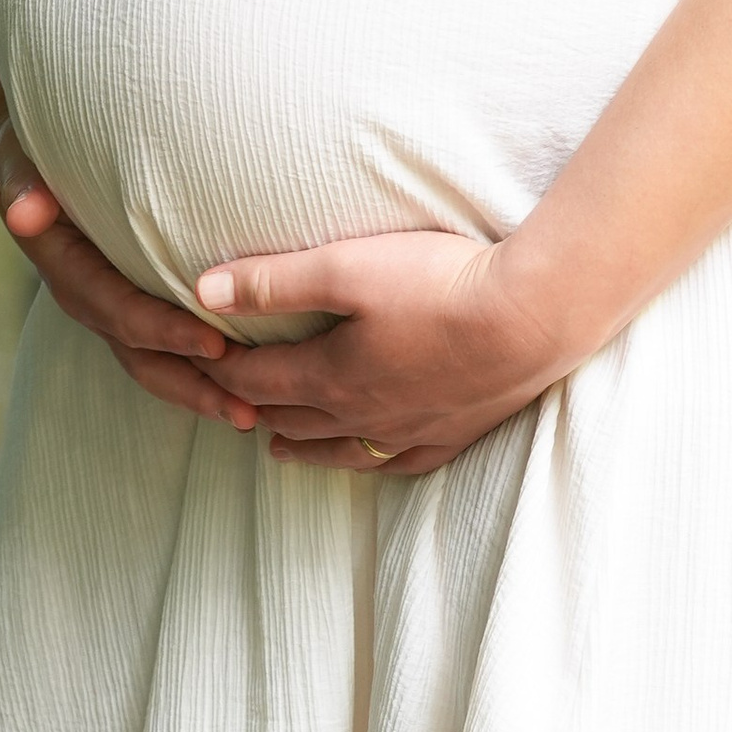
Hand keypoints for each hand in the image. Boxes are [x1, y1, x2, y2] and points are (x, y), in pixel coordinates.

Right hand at [0, 85, 259, 437]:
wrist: (28, 123)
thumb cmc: (31, 127)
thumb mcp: (17, 144)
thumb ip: (19, 174)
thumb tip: (24, 212)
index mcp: (61, 261)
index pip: (115, 308)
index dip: (163, 330)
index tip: (215, 344)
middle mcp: (83, 289)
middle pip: (137, 351)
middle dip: (189, 382)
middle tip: (246, 409)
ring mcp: (106, 296)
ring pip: (150, 357)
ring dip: (198, 388)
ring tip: (251, 416)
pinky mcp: (130, 291)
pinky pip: (161, 338)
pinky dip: (197, 362)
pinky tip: (247, 379)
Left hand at [198, 228, 570, 472]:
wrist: (531, 320)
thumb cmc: (438, 285)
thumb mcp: (345, 267)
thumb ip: (272, 282)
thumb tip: (200, 292)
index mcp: (329, 376)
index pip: (256, 381)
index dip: (222, 369)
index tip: (201, 358)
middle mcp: (361, 416)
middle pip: (290, 418)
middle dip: (252, 406)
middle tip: (229, 395)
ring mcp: (408, 432)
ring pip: (337, 450)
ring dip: (299, 445)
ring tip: (275, 445)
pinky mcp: (452, 434)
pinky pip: (396, 465)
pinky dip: (365, 463)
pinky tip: (368, 458)